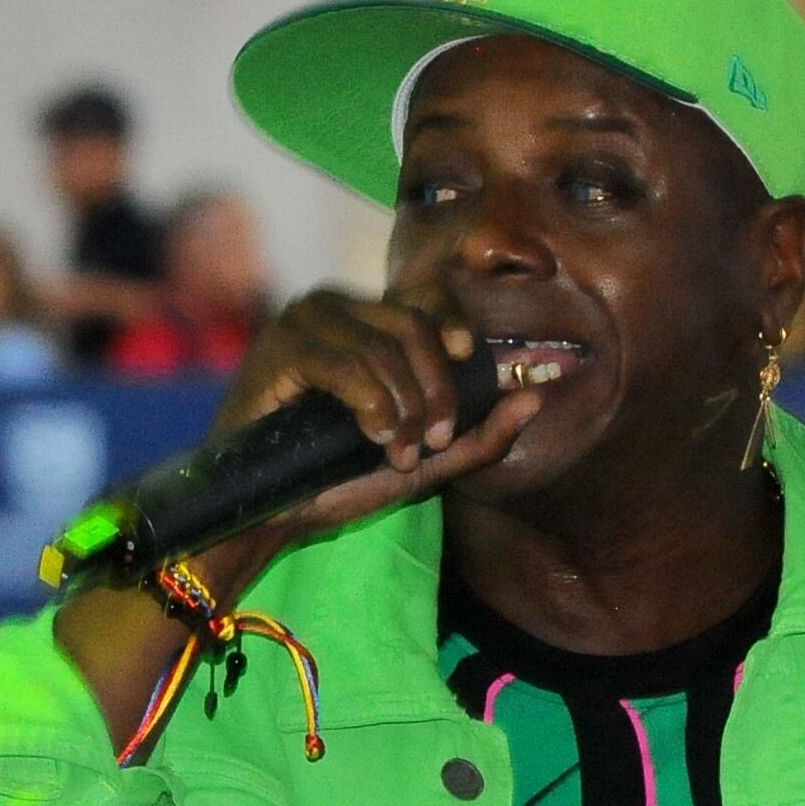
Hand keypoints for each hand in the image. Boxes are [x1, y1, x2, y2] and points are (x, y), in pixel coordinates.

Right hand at [186, 283, 543, 591]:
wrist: (268, 510)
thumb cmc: (337, 481)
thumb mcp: (425, 462)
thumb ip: (481, 433)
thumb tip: (536, 396)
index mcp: (368, 322)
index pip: (426, 294)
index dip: (454, 319)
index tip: (466, 358)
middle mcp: (336, 308)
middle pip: (414, 325)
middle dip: (436, 391)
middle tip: (431, 443)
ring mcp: (304, 322)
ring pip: (384, 348)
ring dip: (403, 409)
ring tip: (394, 452)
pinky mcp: (280, 347)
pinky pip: (346, 363)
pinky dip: (370, 403)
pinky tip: (372, 436)